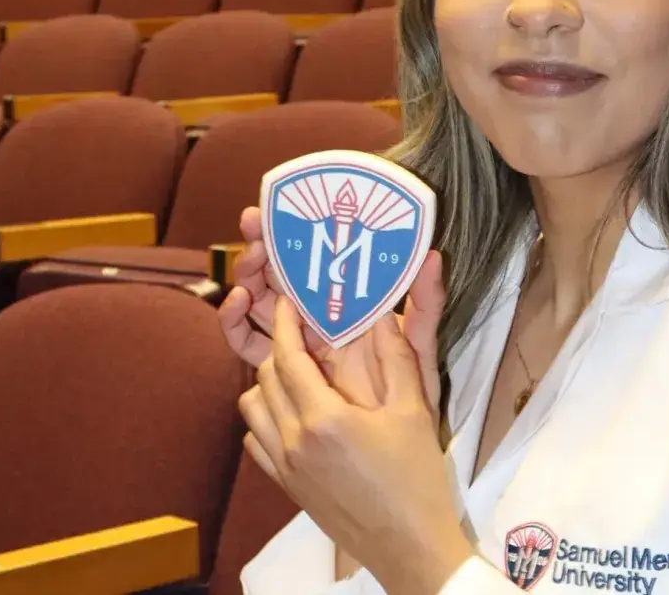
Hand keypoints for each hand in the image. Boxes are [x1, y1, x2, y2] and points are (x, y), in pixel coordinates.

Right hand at [219, 206, 446, 415]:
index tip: (273, 214)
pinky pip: (249, 344)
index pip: (314, 264)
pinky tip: (236, 306)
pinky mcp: (278, 372)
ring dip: (246, 281)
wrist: (391, 454)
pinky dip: (236, 323)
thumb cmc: (413, 399)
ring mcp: (296, 345)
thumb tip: (432, 255)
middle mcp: (319, 321)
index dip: (291, 236)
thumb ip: (427, 304)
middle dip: (262, 250)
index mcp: (350, 307)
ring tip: (247, 268)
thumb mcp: (422, 349)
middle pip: (280, 278)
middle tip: (255, 232)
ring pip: (259, 305)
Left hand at [239, 301, 474, 594]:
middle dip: (279, 348)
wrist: (409, 545)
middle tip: (301, 331)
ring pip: (252, 408)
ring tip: (297, 371)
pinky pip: (256, 440)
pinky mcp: (286, 486)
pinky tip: (292, 413)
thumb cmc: (417, 479)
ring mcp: (285, 467)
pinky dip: (264, 418)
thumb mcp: (414, 411)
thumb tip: (382, 315)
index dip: (284, 324)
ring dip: (267, 382)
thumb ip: (397, 357)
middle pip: (265, 378)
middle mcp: (294, 441)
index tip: (288, 301)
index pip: (287, 357)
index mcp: (324, 418)